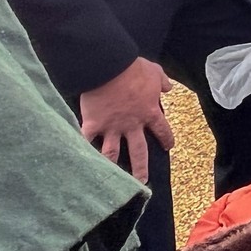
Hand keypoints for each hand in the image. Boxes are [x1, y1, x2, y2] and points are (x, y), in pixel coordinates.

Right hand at [79, 57, 174, 182]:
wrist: (110, 68)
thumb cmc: (134, 68)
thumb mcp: (155, 72)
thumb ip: (162, 82)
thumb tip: (168, 88)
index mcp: (149, 112)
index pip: (162, 129)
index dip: (166, 138)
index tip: (168, 147)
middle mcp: (132, 124)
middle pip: (139, 151)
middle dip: (140, 168)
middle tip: (142, 182)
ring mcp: (112, 127)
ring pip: (113, 153)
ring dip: (112, 167)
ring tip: (112, 181)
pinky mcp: (93, 125)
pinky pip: (87, 142)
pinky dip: (83, 152)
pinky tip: (82, 164)